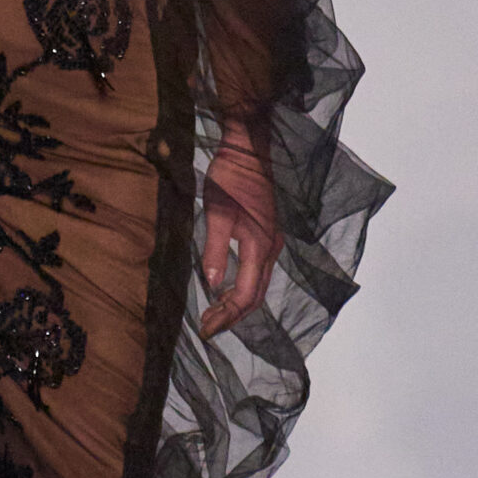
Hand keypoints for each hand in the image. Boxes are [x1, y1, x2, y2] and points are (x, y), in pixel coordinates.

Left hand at [199, 133, 280, 339]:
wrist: (248, 149)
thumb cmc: (231, 177)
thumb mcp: (216, 214)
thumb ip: (215, 251)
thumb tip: (212, 285)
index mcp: (261, 246)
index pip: (246, 295)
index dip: (227, 316)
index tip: (205, 329)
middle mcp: (272, 248)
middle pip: (256, 296)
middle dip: (231, 316)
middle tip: (207, 328)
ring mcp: (272, 242)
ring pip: (259, 286)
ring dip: (237, 304)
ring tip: (213, 314)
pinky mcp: (267, 235)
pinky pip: (258, 272)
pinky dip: (243, 288)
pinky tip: (226, 290)